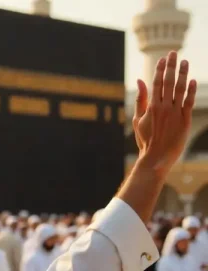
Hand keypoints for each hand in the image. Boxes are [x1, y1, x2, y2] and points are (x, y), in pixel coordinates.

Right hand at [132, 51, 196, 175]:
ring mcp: (175, 112)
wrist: (156, 156)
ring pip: (180, 89)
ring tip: (185, 62)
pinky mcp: (185, 119)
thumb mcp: (137, 119)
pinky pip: (189, 101)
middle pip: (169, 82)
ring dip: (183, 74)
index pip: (157, 82)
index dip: (160, 69)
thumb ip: (140, 99)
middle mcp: (164, 107)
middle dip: (171, 66)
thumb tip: (140, 80)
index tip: (163, 59)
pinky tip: (193, 80)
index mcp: (151, 106)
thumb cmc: (145, 139)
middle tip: (174, 53)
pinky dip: (192, 90)